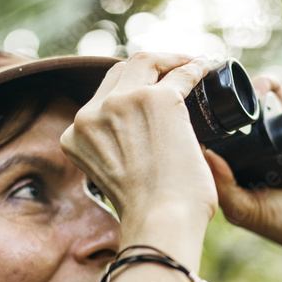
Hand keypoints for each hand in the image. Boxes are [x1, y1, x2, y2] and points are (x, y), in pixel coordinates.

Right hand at [60, 52, 217, 229]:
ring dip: (170, 60)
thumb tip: (149, 138)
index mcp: (76, 135)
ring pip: (145, 62)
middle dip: (147, 67)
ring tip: (191, 63)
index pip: (101, 97)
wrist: (160, 222)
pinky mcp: (159, 100)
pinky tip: (205, 67)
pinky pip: (181, 73)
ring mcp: (124, 102)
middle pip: (120, 71)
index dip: (128, 87)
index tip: (150, 88)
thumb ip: (116, 151)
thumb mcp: (112, 176)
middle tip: (173, 71)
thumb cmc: (148, 212)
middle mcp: (93, 113)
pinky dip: (195, 67)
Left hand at [203, 75, 281, 262]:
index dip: (199, 124)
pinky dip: (272, 87)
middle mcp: (251, 150)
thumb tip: (202, 151)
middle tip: (205, 86)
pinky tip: (262, 84)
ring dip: (244, 90)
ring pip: (255, 105)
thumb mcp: (244, 210)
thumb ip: (224, 186)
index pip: (211, 139)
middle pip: (231, 118)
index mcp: (232, 168)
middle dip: (219, 102)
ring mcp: (274, 137)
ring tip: (232, 83)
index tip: (184, 107)